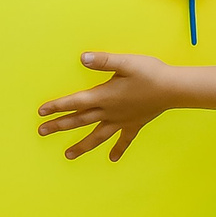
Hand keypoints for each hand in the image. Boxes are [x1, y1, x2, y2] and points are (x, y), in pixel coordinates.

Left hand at [37, 52, 176, 160]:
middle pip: (80, 121)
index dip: (57, 106)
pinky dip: (118, 149)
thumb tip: (83, 57)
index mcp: (105, 96)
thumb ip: (104, 61)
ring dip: (82, 145)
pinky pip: (124, 140)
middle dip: (60, 126)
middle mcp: (110, 111)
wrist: (174, 89)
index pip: (75, 102)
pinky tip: (112, 159)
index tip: (41, 113)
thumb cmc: (150, 73)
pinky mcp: (134, 124)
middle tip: (42, 132)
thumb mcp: (126, 62)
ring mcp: (122, 120)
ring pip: (97, 136)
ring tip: (68, 155)